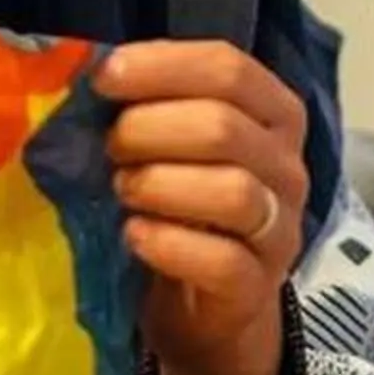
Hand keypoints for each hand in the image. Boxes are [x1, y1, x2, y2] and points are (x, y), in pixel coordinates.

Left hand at [95, 40, 309, 374]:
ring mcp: (279, 229)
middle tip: (109, 147)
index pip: (229, 68)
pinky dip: (169, 244)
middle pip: (225, 126)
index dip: (163, 66)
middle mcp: (287, 167)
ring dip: (160, 184)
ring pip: (232, 191)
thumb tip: (86, 68)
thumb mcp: (174, 147)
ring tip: (122, 190)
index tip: (104, 78)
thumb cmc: (183, 208)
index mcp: (273, 114)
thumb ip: (150, 105)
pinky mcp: (256, 286)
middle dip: (150, 129)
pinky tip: (133, 236)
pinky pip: (221, 260)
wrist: (203, 308)